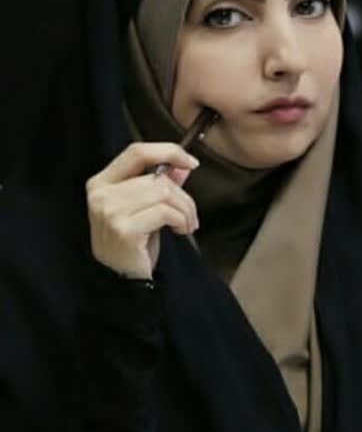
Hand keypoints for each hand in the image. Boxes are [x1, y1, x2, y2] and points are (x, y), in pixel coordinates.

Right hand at [86, 142, 199, 279]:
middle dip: (184, 197)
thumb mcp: (147, 209)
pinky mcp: (124, 229)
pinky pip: (166, 213)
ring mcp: (109, 211)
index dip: (167, 151)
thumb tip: (182, 167)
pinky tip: (179, 232)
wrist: (121, 280)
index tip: (191, 161)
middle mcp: (101, 194)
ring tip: (186, 225)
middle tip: (191, 217)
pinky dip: (181, 221)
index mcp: (101, 182)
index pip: (136, 152)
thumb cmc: (134, 244)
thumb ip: (161, 186)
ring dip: (185, 210)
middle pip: (157, 179)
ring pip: (164, 193)